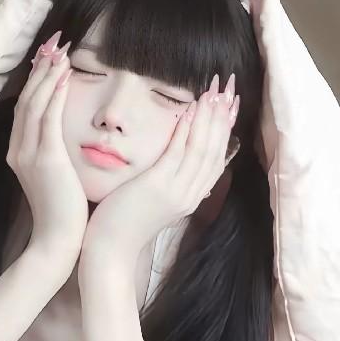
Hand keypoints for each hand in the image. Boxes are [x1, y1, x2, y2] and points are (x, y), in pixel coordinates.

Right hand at [6, 30, 87, 277]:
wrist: (58, 240)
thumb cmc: (63, 211)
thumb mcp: (54, 177)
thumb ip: (53, 154)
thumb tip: (65, 137)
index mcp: (20, 153)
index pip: (27, 108)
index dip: (37, 81)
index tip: (50, 58)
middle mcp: (19, 149)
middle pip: (27, 100)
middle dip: (40, 69)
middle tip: (54, 42)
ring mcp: (29, 154)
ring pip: (36, 104)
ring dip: (48, 75)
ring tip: (60, 50)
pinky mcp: (46, 159)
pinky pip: (49, 119)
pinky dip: (54, 95)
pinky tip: (65, 76)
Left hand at [79, 73, 239, 277]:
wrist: (110, 251)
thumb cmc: (127, 223)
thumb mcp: (155, 202)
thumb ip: (171, 182)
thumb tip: (179, 162)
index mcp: (190, 197)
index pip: (215, 160)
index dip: (224, 131)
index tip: (229, 106)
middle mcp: (190, 194)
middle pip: (215, 151)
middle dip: (223, 118)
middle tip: (228, 89)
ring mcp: (177, 192)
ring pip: (201, 149)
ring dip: (208, 119)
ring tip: (214, 92)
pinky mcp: (159, 187)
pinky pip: (178, 153)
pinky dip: (186, 130)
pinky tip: (189, 111)